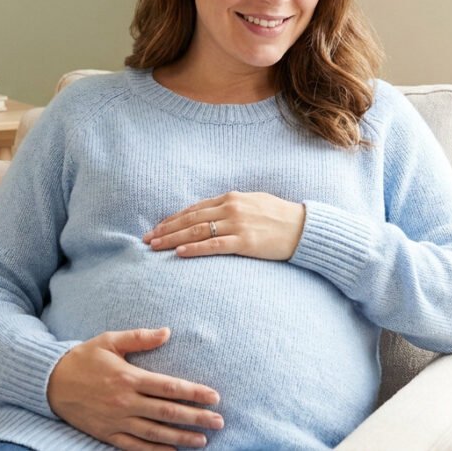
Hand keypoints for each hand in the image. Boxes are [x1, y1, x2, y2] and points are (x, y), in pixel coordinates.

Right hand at [47, 327, 223, 449]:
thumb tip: (168, 332)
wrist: (50, 382)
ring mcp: (117, 420)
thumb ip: (140, 337)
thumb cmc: (83, 358)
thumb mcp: (110, 340)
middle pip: (168, 413)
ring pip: (155, 433)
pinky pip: (135, 446)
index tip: (215, 397)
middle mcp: (126, 401)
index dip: (195, 393)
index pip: (170, 387)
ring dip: (181, 438)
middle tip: (219, 421)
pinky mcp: (107, 433)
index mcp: (129, 377)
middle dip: (196, 418)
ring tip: (202, 440)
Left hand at [144, 191, 305, 260]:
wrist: (304, 227)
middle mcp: (231, 208)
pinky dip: (195, 249)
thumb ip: (232, 207)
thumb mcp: (254, 203)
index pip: (194, 208)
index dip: (173, 218)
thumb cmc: (280, 217)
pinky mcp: (245, 241)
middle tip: (147, 239)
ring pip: (197, 231)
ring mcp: (237, 224)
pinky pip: (214, 245)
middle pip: (190, 219)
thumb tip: (213, 214)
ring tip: (155, 247)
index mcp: (231, 198)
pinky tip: (179, 253)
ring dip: (173, 239)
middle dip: (166, 229)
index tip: (157, 227)